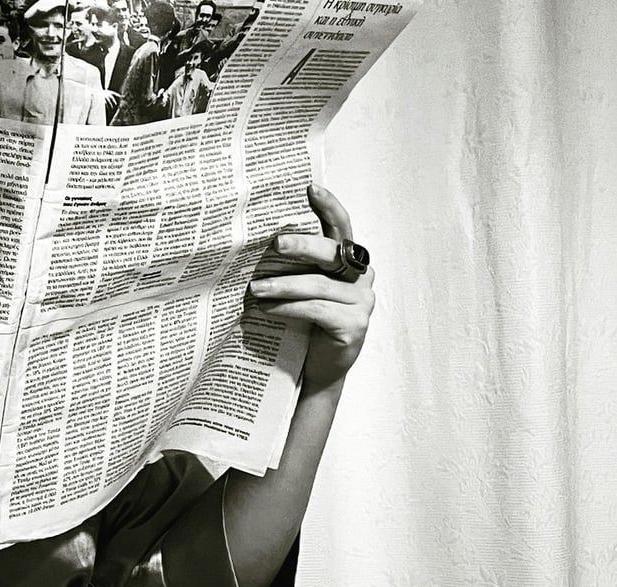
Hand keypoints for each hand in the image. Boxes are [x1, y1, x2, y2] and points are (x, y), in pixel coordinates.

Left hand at [248, 184, 375, 388]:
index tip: (311, 187)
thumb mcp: (299, 288)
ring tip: (254, 290)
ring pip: (319, 284)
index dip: (329, 206)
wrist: (315, 370)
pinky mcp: (354, 325)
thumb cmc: (304, 323)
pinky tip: (267, 309)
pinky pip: (316, 309)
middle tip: (275, 244)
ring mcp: (362, 302)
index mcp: (348, 261)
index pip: (341, 227)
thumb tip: (258, 238)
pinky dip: (289, 308)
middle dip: (303, 245)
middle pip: (333, 251)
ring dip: (283, 286)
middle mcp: (361, 277)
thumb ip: (294, 265)